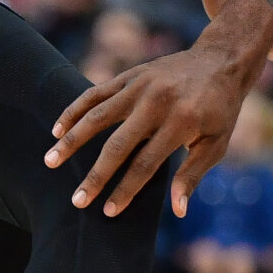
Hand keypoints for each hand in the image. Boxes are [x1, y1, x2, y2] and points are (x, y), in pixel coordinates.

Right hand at [47, 42, 251, 217]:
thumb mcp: (217, 144)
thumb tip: (177, 211)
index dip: (126, 189)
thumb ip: (193, 175)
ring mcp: (140, 86)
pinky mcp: (130, 75)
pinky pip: (95, 93)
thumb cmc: (220, 110)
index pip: (146, 164)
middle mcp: (157, 103)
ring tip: (51, 162)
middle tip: (76, 200)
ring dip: (72, 140)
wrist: (220, 61)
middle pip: (118, 145)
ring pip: (98, 116)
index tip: (108, 211)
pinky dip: (74, 110)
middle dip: (95, 176)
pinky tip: (57, 129)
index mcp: (182, 123)